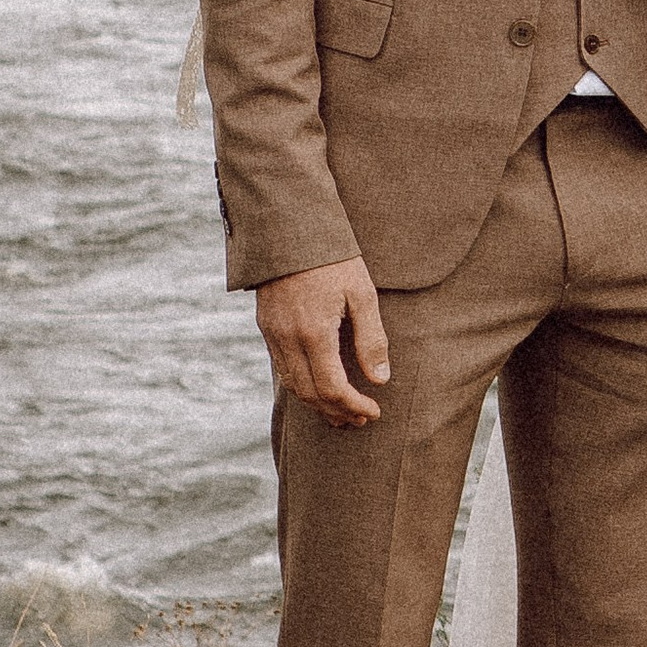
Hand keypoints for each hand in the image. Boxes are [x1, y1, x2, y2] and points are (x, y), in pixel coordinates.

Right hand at [256, 258, 390, 426]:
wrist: (290, 228)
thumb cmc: (333, 258)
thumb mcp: (362, 293)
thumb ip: (371, 339)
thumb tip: (380, 379)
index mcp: (314, 332)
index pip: (332, 388)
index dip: (354, 406)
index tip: (374, 411)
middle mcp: (288, 339)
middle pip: (310, 394)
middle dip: (337, 412)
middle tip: (361, 418)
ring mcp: (272, 334)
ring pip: (292, 385)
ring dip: (318, 404)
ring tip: (342, 412)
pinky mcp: (266, 327)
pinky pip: (282, 368)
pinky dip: (302, 386)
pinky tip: (319, 386)